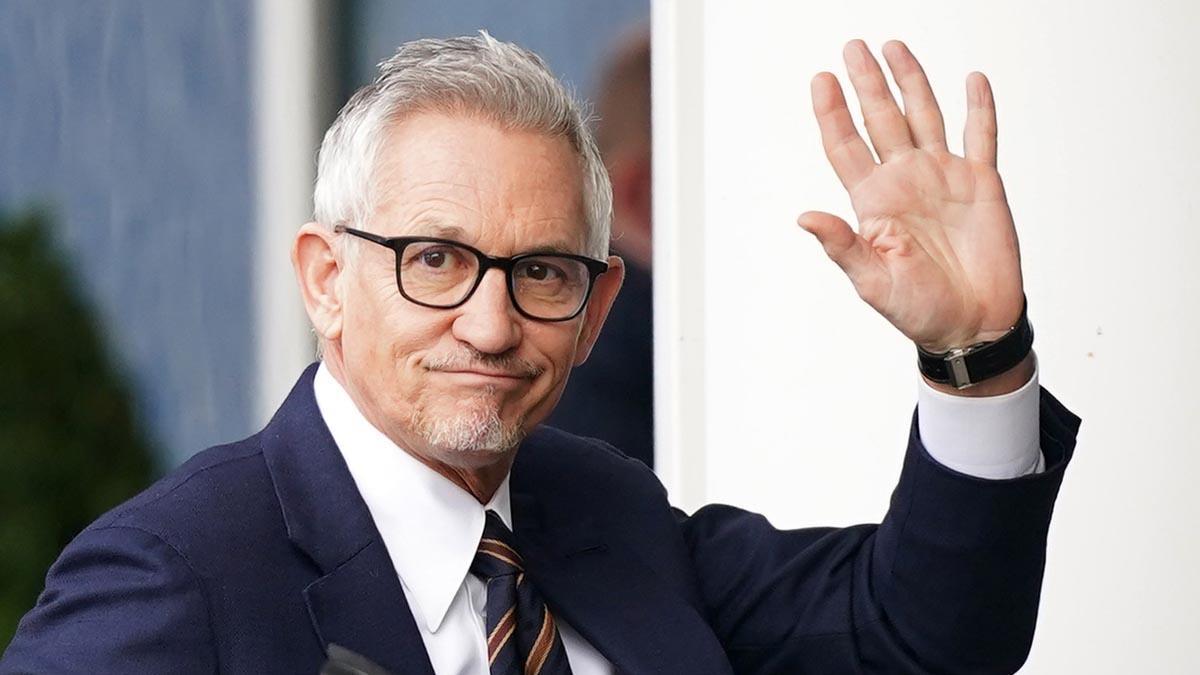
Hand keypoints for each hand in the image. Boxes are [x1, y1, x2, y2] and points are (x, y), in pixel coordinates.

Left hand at [799, 40, 1024, 352]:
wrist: (971, 327)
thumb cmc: (919, 311)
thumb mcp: (872, 282)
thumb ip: (841, 245)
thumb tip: (804, 216)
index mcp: (874, 202)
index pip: (846, 147)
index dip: (833, 113)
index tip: (821, 80)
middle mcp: (905, 182)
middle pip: (882, 120)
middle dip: (867, 84)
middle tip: (853, 48)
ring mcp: (943, 178)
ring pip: (925, 117)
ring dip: (912, 82)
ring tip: (895, 48)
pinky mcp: (982, 185)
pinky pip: (981, 137)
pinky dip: (980, 109)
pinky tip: (973, 80)